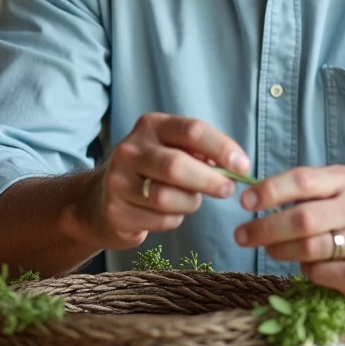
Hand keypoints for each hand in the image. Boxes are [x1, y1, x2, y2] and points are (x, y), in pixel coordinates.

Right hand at [83, 113, 249, 250]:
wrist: (101, 199)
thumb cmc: (151, 171)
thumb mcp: (172, 149)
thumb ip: (200, 152)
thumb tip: (235, 165)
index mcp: (151, 126)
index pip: (191, 130)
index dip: (221, 148)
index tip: (243, 165)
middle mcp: (130, 149)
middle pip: (177, 166)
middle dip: (209, 181)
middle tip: (228, 190)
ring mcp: (118, 180)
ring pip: (167, 197)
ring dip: (190, 203)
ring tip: (191, 201)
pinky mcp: (115, 210)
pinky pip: (160, 220)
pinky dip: (174, 220)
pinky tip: (168, 213)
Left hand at [233, 165, 344, 299]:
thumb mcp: (337, 188)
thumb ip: (303, 189)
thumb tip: (252, 197)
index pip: (302, 181)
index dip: (269, 191)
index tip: (244, 202)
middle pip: (302, 219)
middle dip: (264, 228)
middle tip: (241, 235)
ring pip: (307, 249)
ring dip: (279, 250)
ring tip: (270, 248)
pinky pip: (318, 273)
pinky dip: (305, 270)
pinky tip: (308, 264)